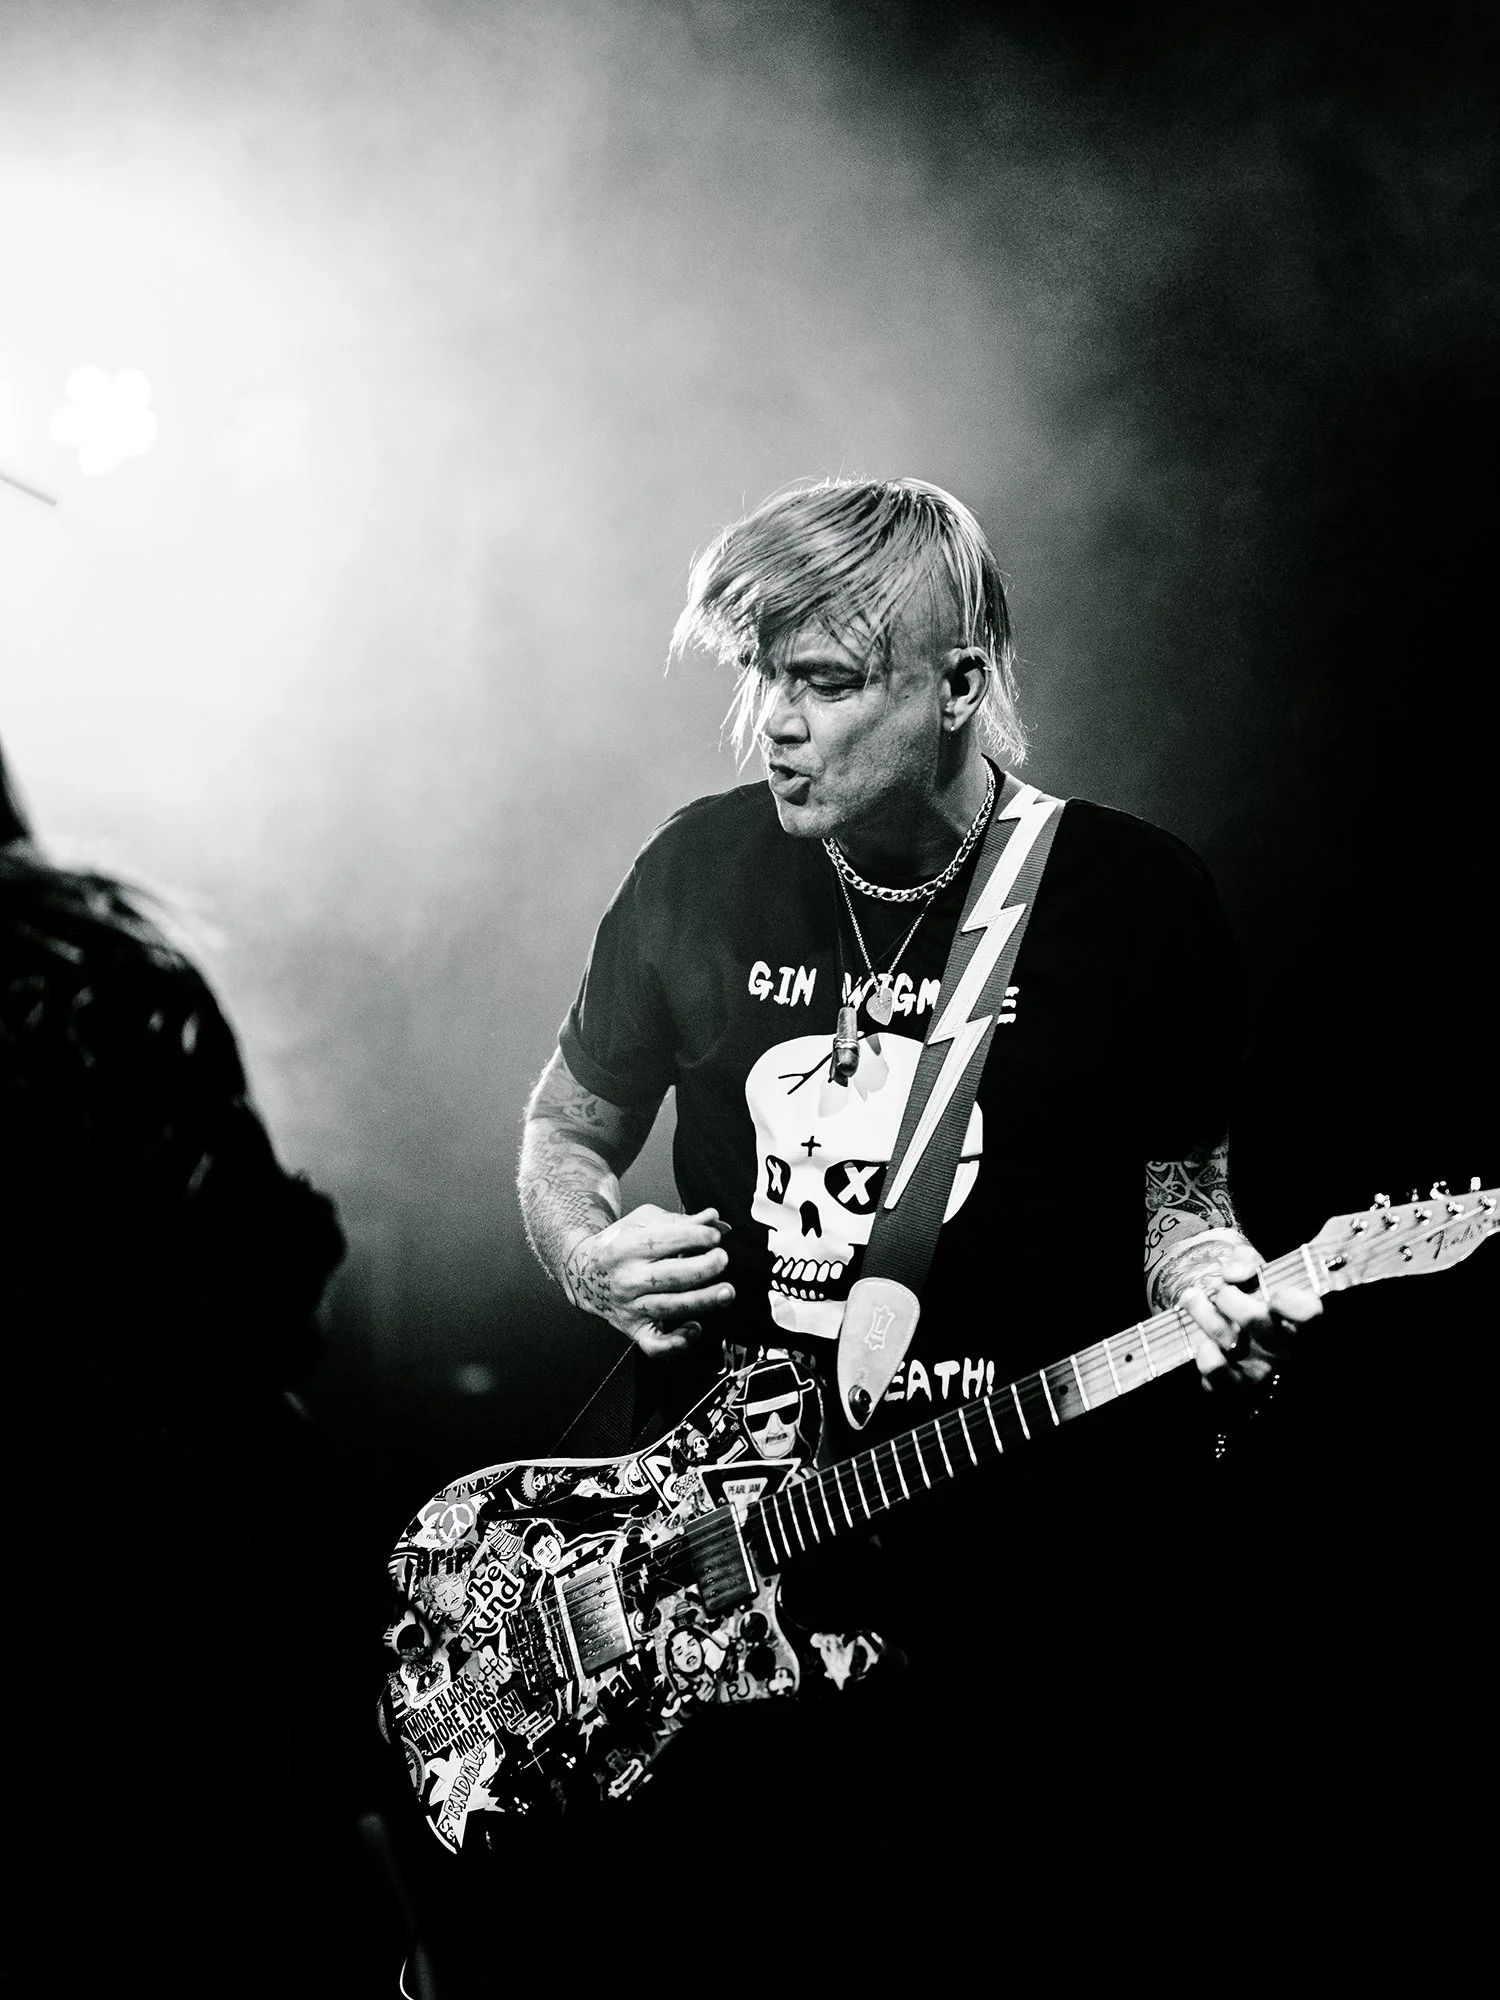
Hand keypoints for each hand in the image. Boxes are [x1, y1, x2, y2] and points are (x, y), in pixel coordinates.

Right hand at [562, 1205, 734, 1355]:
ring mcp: (630, 1306)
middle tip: (721, 1259)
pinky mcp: (634, 1329)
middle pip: (672, 1276)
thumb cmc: (619, 1244)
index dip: (697, 1237)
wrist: (583, 1273)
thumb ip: (680, 1221)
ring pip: (670, 1308)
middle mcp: (627, 1278)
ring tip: (726, 1291)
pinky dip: (676, 1342)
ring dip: (703, 1301)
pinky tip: (695, 1327)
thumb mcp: (643, 1222)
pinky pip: (655, 1345)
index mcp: (627, 1246)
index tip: (714, 1236)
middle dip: (705, 1267)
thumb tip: (714, 1219)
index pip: (667, 1241)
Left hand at [1177, 1244, 1321, 1391]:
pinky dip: (1208, 1359)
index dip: (1292, 1302)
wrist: (1230, 1326)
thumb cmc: (1250, 1297)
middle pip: (1256, 1320)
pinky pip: (1219, 1378)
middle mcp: (1285, 1348)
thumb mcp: (1254, 1272)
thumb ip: (1246, 1261)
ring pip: (1230, 1343)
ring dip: (1203, 1315)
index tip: (1273, 1293)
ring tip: (1192, 1298)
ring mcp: (1261, 1370)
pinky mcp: (1236, 1387)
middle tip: (1219, 1292)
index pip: (1309, 1313)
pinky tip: (1204, 1345)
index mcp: (1298, 1319)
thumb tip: (1233, 1272)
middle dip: (1228, 1297)